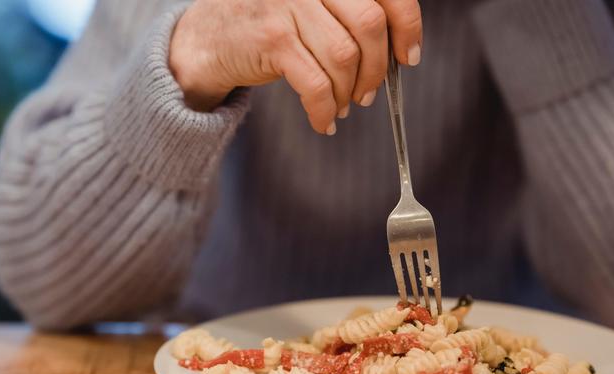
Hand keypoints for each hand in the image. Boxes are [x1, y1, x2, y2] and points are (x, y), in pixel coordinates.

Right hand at [169, 0, 421, 134]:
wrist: (205, 39)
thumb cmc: (268, 24)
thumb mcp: (311, 5)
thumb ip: (348, 13)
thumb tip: (399, 48)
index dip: (407, 25)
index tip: (408, 56)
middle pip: (370, 23)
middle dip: (378, 68)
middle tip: (370, 93)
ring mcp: (288, 3)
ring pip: (345, 56)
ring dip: (350, 91)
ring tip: (342, 106)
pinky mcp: (271, 37)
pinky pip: (316, 83)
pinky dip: (325, 109)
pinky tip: (324, 121)